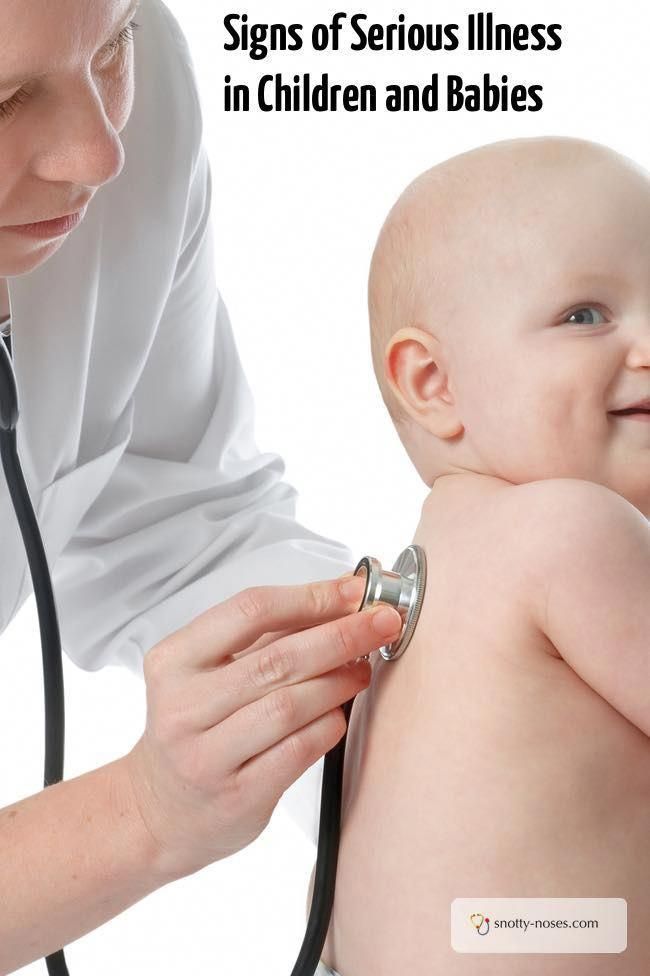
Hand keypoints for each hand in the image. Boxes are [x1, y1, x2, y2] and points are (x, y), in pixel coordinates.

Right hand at [120, 575, 401, 880]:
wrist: (161, 812)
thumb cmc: (195, 729)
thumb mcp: (207, 674)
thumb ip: (267, 637)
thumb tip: (341, 598)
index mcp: (174, 660)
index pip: (250, 611)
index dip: (311, 597)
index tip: (353, 591)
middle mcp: (183, 707)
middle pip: (277, 658)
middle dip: (341, 635)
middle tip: (381, 622)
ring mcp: (208, 756)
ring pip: (290, 705)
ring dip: (339, 680)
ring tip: (363, 669)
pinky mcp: (238, 796)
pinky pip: (299, 750)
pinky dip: (329, 723)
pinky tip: (341, 712)